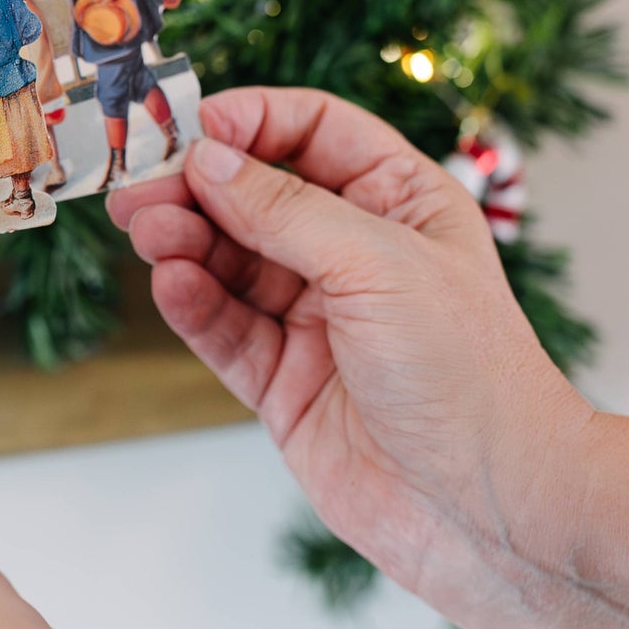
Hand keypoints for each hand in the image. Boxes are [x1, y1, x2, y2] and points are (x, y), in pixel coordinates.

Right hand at [105, 89, 591, 606]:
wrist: (490, 507)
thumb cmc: (469, 373)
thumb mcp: (378, 262)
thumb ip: (285, 209)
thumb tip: (208, 160)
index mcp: (400, 202)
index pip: (314, 132)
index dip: (252, 121)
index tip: (191, 128)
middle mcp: (355, 254)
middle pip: (256, 195)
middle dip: (197, 186)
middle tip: (139, 189)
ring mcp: (317, 319)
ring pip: (230, 261)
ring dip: (185, 241)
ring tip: (148, 232)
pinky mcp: (284, 381)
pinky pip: (224, 328)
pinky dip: (192, 303)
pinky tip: (170, 284)